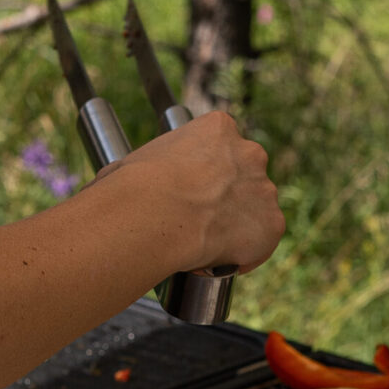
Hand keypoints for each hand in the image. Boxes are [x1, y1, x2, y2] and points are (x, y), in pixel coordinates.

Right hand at [105, 111, 284, 274]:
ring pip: (256, 208)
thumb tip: (117, 183)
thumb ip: (148, 167)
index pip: (221, 148)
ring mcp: (264, 189)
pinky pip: (262, 242)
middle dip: (227, 195)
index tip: (191, 191)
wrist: (153, 215)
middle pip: (244, 175)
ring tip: (206, 244)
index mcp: (218, 128)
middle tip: (200, 218)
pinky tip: (218, 260)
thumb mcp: (136, 160)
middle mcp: (250, 152)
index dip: (205, 173)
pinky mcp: (271, 225)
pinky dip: (244, 254)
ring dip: (237, 224)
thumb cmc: (133, 186)